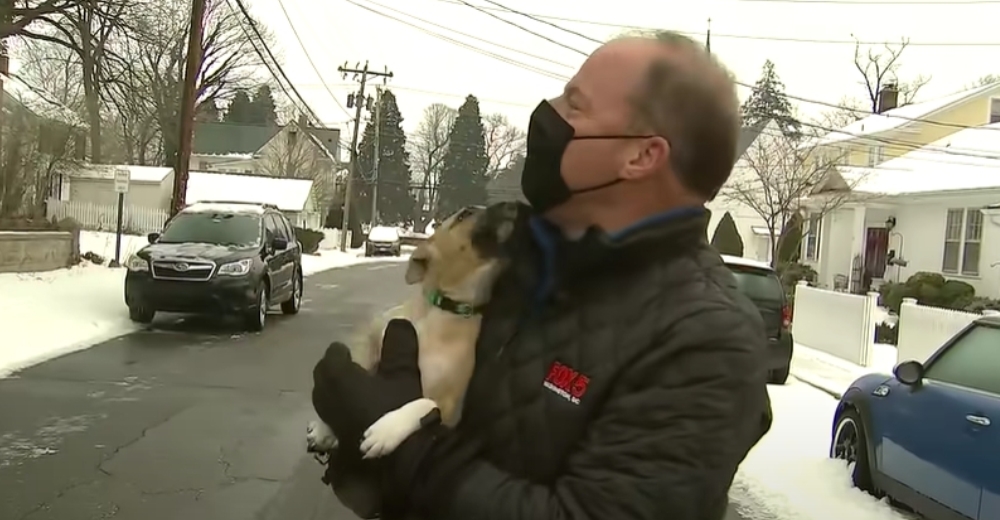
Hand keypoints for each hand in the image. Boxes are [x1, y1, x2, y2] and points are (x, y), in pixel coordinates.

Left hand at [311, 319, 423, 447]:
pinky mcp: (338, 441)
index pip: (331, 357)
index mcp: (338, 378)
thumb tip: (398, 322)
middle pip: (322, 379)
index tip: (348, 348)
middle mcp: (327, 398)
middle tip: (347, 366)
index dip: (339, 351)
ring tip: (352, 389)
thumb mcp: (403, 373)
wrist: (397, 458)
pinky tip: (357, 413)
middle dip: (332, 370)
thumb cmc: (397, 410)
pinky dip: (340, 410)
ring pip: (325, 400)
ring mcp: (331, 422)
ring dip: (334, 392)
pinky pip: (333, 417)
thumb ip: (399, 345)